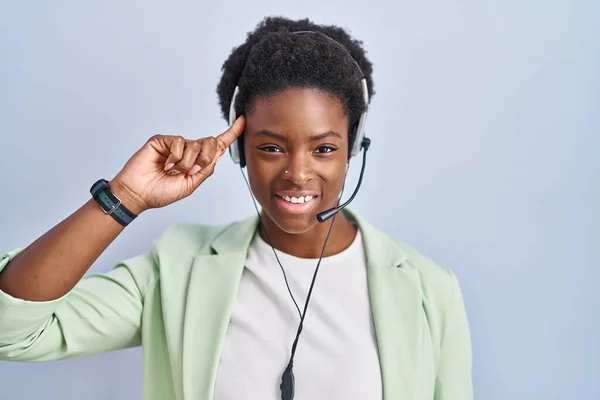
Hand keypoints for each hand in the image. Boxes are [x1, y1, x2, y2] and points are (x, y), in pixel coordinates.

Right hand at [109, 116, 244, 213]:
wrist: (139, 194)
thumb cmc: (160, 192)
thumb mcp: (191, 185)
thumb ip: (206, 169)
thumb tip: (219, 152)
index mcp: (197, 162)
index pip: (217, 145)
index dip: (231, 133)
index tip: (243, 120)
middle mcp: (188, 151)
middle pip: (210, 143)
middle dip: (204, 159)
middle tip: (190, 172)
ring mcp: (175, 145)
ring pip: (195, 145)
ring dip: (187, 163)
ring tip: (172, 171)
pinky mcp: (162, 140)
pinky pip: (180, 142)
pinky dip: (176, 157)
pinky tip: (166, 164)